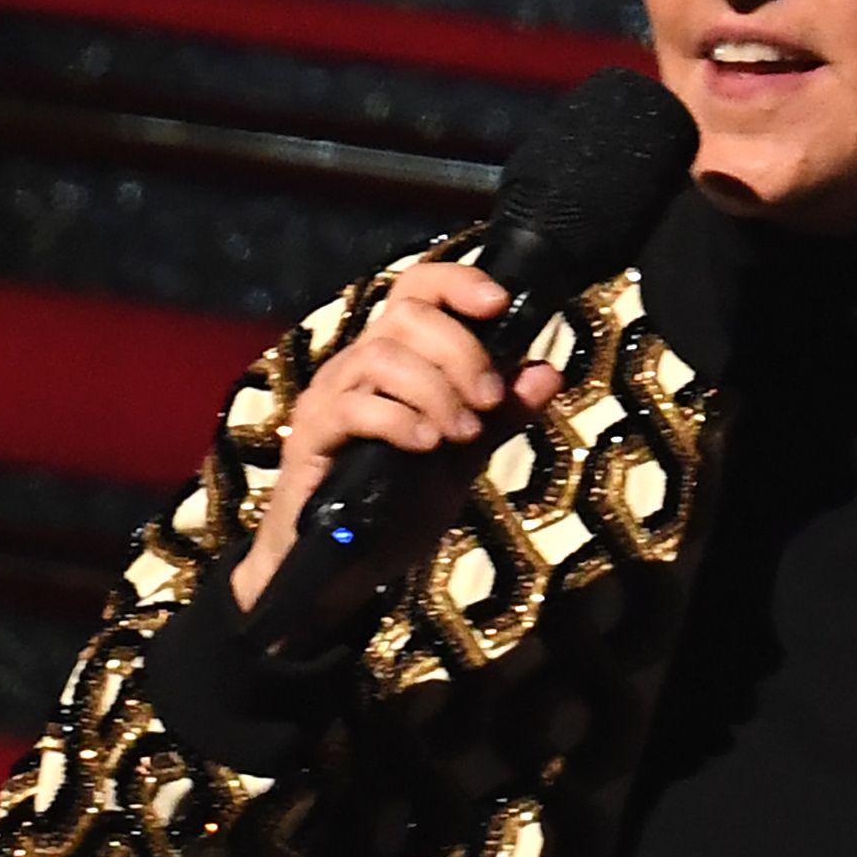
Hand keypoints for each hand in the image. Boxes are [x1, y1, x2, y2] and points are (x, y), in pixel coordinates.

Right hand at [230, 256, 564, 614]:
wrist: (344, 574)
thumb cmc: (396, 508)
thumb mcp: (462, 459)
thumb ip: (501, 416)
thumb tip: (547, 371)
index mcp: (392, 358)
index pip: (417, 288)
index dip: (458, 282)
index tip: (500, 303)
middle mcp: (355, 365)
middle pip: (406, 314)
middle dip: (462, 351)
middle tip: (490, 400)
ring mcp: (327, 398)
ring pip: (382, 356)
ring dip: (437, 390)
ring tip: (462, 433)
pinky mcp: (309, 437)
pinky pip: (353, 407)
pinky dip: (400, 420)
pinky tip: (428, 446)